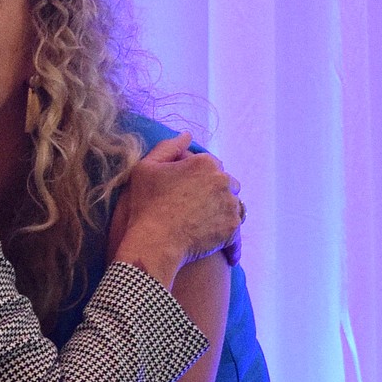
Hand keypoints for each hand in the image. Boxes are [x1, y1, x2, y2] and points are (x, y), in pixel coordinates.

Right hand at [111, 134, 241, 286]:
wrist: (154, 242)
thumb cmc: (146, 205)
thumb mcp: (145, 168)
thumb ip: (168, 147)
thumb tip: (187, 135)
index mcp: (205, 163)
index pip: (211, 164)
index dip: (198, 176)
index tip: (186, 189)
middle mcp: (223, 181)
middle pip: (226, 183)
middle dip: (214, 191)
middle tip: (195, 206)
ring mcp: (230, 206)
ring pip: (233, 205)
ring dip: (223, 211)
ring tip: (205, 223)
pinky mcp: (232, 229)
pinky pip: (235, 232)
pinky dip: (230, 239)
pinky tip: (221, 246)